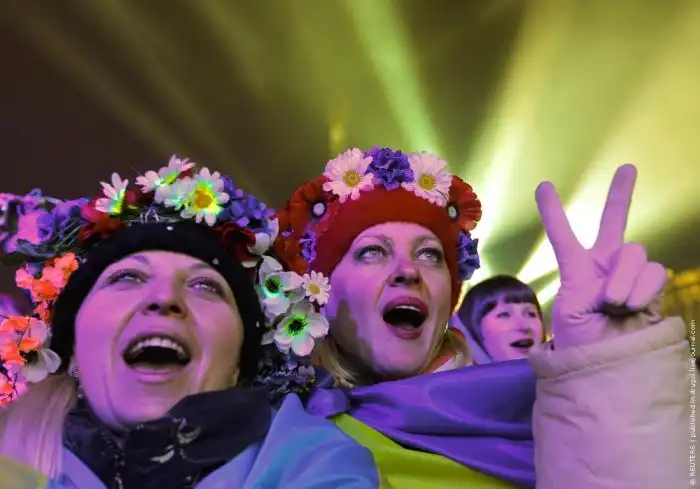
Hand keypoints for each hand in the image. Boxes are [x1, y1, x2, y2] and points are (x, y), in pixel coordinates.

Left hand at [535, 164, 667, 347]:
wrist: (605, 364)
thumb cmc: (579, 342)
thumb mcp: (568, 309)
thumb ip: (588, 281)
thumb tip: (619, 281)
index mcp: (577, 269)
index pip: (564, 236)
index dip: (553, 212)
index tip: (543, 186)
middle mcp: (605, 266)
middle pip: (614, 222)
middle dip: (621, 194)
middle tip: (627, 167)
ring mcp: (630, 275)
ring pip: (634, 252)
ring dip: (623, 278)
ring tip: (612, 303)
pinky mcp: (652, 287)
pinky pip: (654, 273)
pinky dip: (642, 289)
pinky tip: (631, 306)